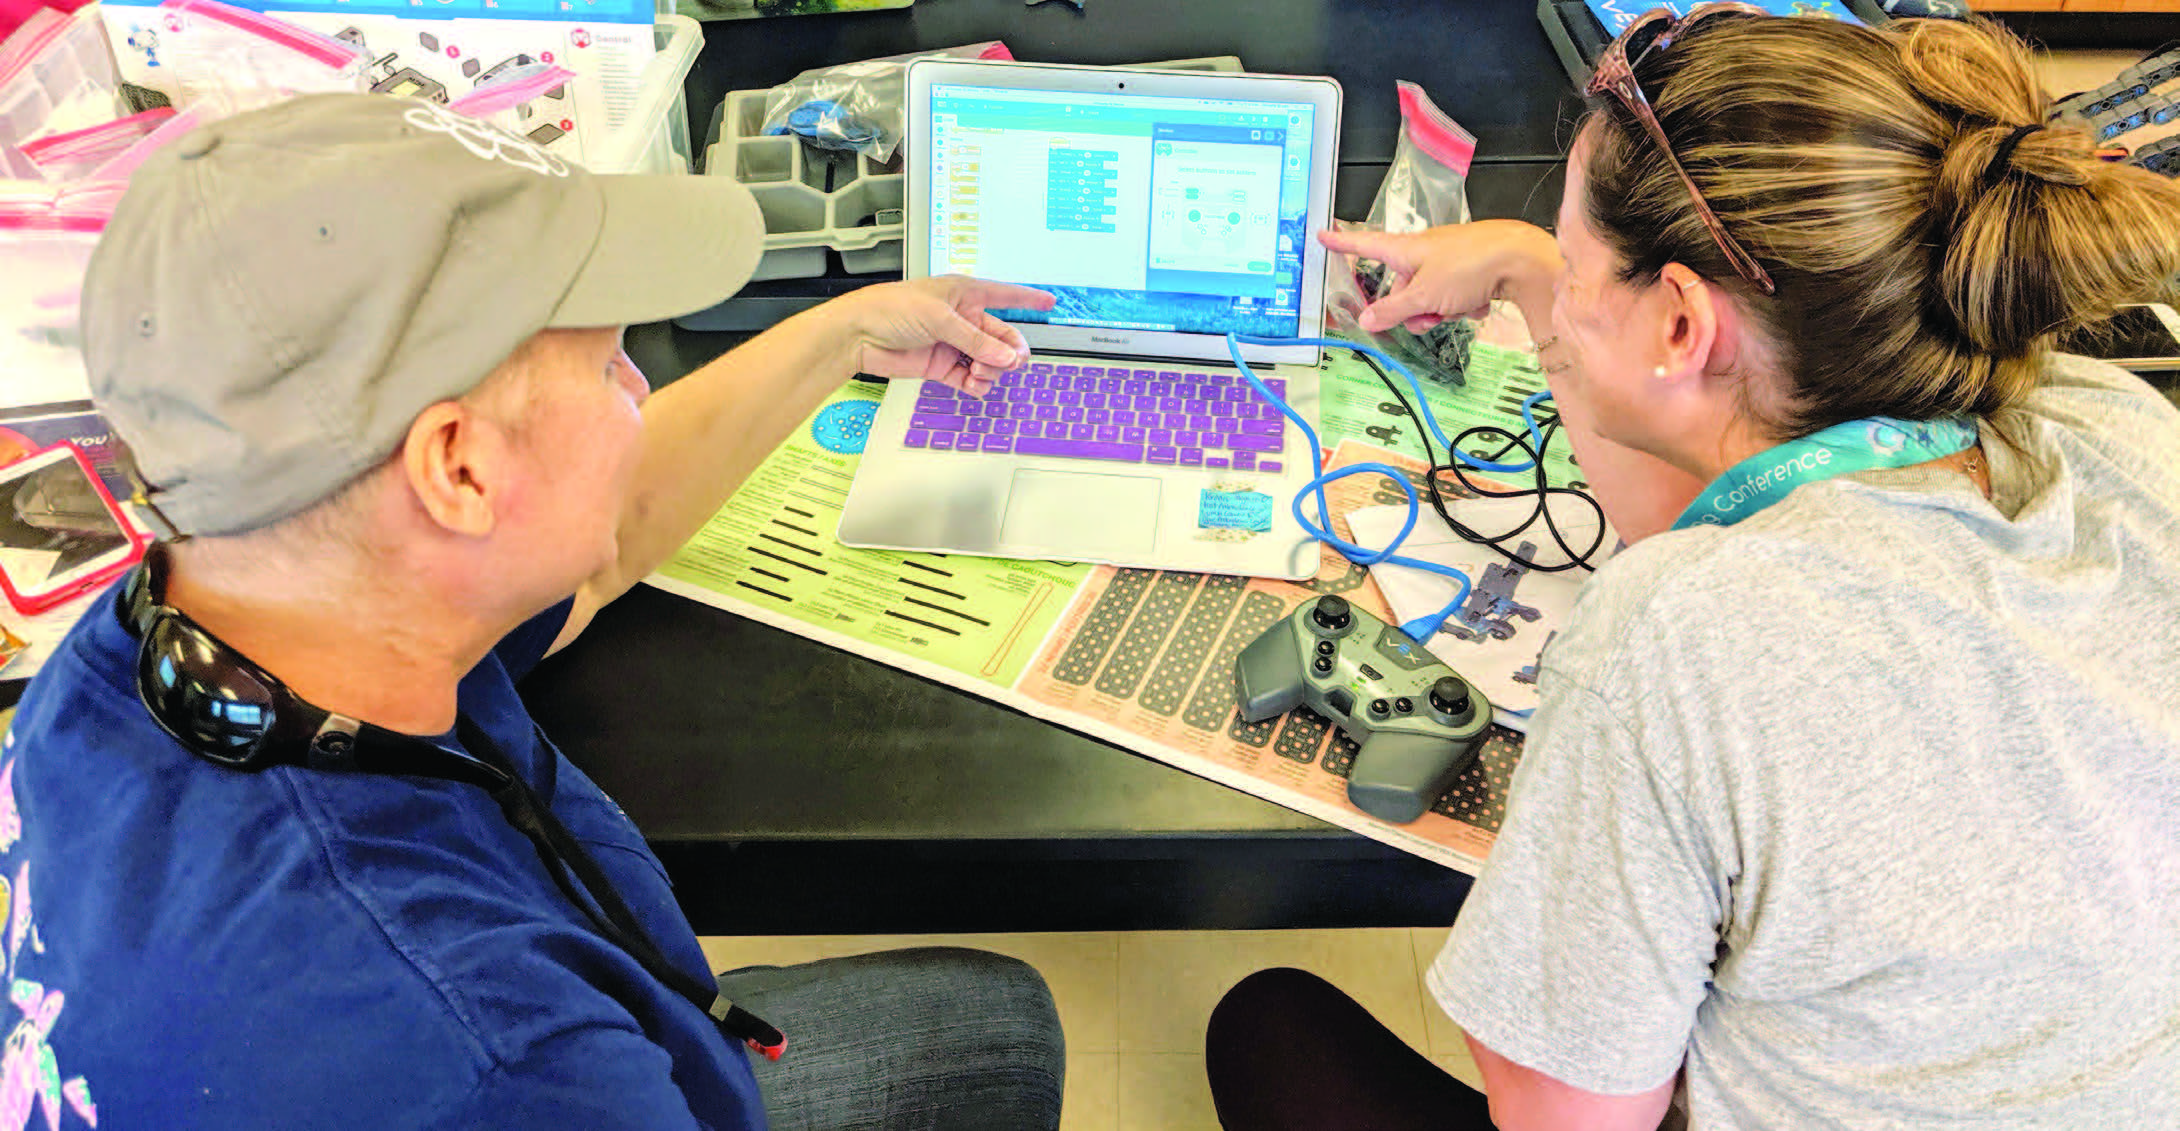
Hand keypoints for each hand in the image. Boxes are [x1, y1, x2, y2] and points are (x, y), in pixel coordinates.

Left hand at [834, 275, 1055, 395]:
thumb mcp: (941, 319)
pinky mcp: (942, 366)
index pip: (1006, 294)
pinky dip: (976, 385)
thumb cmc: (892, 309)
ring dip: (991, 371)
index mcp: (965, 294)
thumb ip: (976, 341)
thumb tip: (1006, 356)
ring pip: (989, 361)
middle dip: (1009, 352)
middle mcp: (962, 318)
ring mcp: (953, 344)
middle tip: (1008, 363)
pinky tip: (973, 385)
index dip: (1029, 298)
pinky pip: (970, 378)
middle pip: (1002, 337)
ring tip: (979, 373)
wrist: (859, 334)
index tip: (1051, 301)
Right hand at [1319, 220, 1557, 333]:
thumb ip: (1393, 311)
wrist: (1520, 260)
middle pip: (1402, 287)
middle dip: (1413, 309)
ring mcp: (1448, 259)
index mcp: (1406, 250)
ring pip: (1430, 297)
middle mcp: (1425, 251)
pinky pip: (1455, 296)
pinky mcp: (1470, 268)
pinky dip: (1464, 304)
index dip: (1343, 243)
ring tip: (1459, 308)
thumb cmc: (1471, 265)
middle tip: (1430, 316)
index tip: (1323, 234)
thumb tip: (1367, 320)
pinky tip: (1479, 302)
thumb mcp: (1424, 296)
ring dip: (1441, 311)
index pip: (1365, 245)